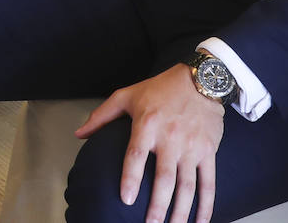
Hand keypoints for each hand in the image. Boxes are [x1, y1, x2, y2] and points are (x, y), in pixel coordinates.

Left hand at [76, 64, 224, 222]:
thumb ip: (101, 116)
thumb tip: (79, 134)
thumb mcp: (126, 96)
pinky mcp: (208, 151)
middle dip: (158, 205)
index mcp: (147, 125)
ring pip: (187, 185)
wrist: (199, 80)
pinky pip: (209, 182)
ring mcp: (192, 147)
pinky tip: (201, 220)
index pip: (136, 156)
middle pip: (165, 178)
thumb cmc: (159, 89)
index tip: (126, 199)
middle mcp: (170, 138)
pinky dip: (207, 204)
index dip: (131, 178)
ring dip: (181, 210)